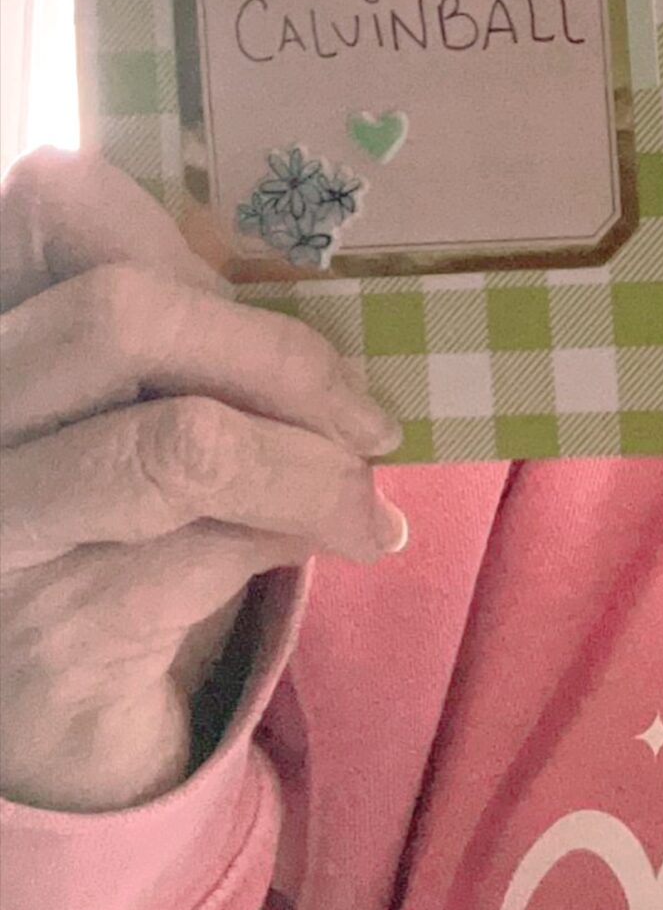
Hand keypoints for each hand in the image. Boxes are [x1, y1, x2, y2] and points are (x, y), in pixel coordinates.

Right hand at [0, 149, 406, 813]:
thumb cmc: (104, 517)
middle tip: (360, 410)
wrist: (47, 710)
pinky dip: (308, 532)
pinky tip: (352, 535)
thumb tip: (334, 291)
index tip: (265, 280)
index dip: (174, 227)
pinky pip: (215, 551)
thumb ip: (177, 333)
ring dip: (314, 464)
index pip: (52, 199)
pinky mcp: (54, 630)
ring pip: (184, 443)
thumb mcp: (117, 403)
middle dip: (275, 354)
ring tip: (367, 491)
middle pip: (120, 314)